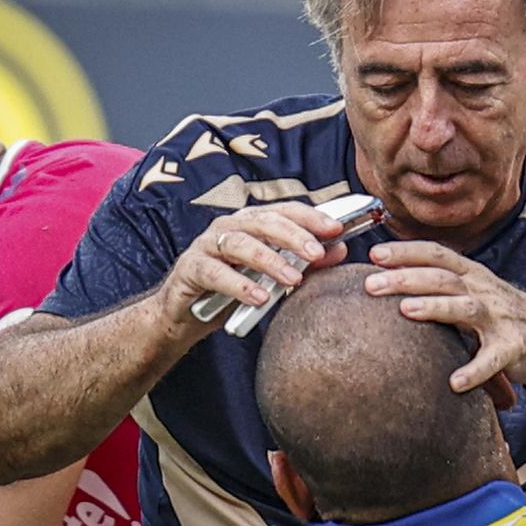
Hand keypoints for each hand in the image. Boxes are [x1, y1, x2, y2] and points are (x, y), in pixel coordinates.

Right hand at [157, 203, 346, 336]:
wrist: (186, 314)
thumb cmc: (232, 290)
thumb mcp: (273, 278)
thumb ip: (304, 263)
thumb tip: (339, 249)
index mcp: (252, 223)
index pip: (284, 211)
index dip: (310, 217)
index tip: (336, 228)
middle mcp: (229, 226)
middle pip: (264, 222)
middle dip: (294, 236)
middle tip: (316, 254)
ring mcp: (207, 244)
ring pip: (240, 243)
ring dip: (269, 261)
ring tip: (292, 279)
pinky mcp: (190, 267)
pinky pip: (215, 273)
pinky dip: (239, 285)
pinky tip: (259, 298)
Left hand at [366, 241, 525, 399]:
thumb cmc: (500, 315)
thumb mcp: (472, 291)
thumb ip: (439, 286)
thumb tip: (390, 278)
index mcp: (472, 274)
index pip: (436, 254)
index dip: (406, 251)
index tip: (375, 254)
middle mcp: (484, 290)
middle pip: (442, 278)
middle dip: (406, 278)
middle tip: (371, 284)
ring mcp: (500, 317)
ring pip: (465, 307)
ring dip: (435, 307)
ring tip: (406, 311)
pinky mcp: (514, 347)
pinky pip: (492, 359)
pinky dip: (475, 370)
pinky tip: (455, 382)